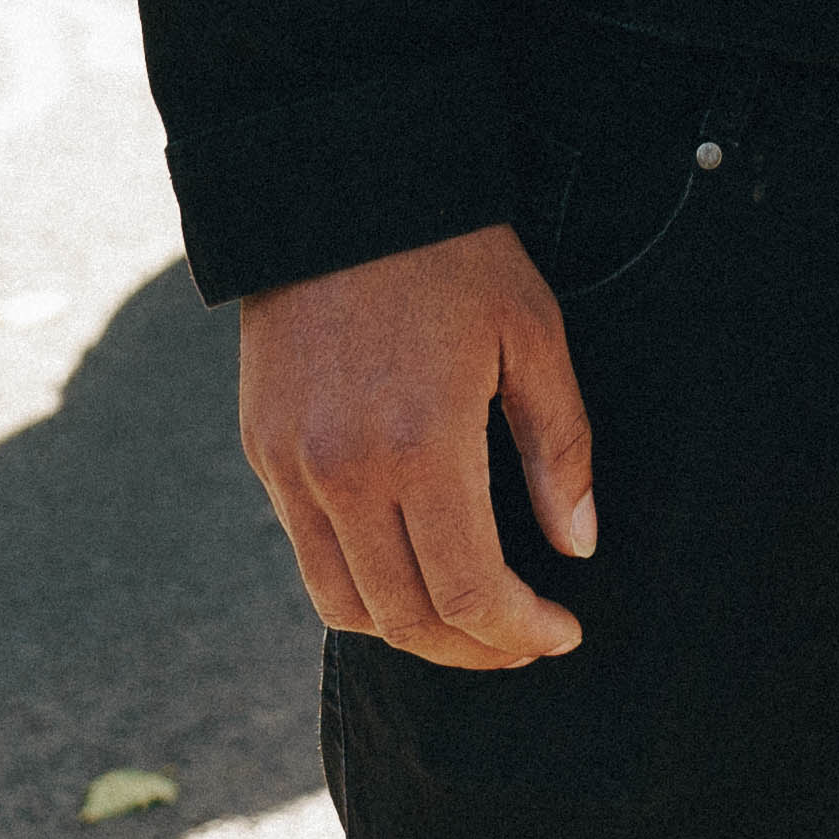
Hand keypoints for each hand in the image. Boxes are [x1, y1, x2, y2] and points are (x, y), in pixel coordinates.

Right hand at [234, 222, 594, 670]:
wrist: (339, 189)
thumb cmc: (453, 254)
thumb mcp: (531, 335)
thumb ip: (558, 449)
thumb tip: (576, 545)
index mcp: (419, 446)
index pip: (468, 593)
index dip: (519, 633)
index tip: (561, 634)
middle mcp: (343, 473)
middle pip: (405, 618)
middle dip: (474, 650)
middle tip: (523, 643)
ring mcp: (292, 468)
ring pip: (347, 605)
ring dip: (412, 633)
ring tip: (469, 623)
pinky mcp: (261, 452)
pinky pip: (308, 557)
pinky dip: (361, 587)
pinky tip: (410, 569)